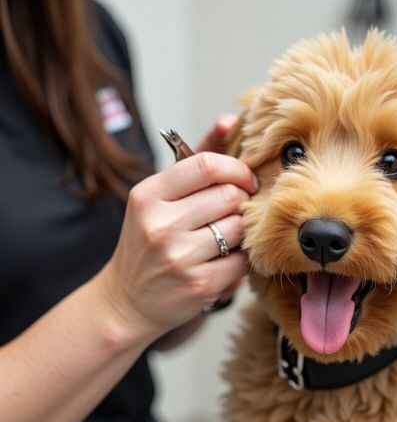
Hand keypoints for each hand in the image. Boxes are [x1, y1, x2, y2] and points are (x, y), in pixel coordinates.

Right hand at [96, 115, 254, 345]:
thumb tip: (230, 120)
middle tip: (236, 212)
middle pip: (230, 197)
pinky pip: (242, 262)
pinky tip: (225, 261)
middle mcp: (160, 224)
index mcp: (148, 195)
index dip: (236, 169)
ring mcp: (179, 257)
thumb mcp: (159, 198)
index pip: (206, 165)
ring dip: (242, 233)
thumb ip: (195, 161)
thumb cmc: (149, 242)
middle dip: (240, 203)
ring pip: (239, 228)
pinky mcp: (199, 285)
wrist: (127, 301)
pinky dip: (241, 261)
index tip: (244, 181)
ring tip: (226, 238)